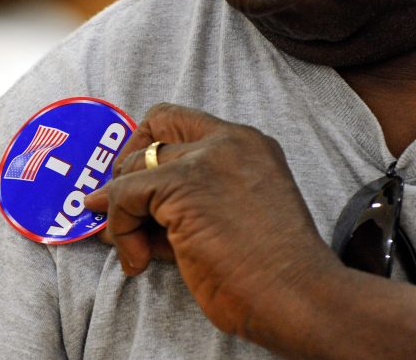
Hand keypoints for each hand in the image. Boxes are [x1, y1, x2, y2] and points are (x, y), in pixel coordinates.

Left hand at [84, 103, 337, 336]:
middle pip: (152, 133)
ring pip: (133, 168)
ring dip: (121, 212)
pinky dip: (121, 230)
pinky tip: (138, 260)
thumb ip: (185, 205)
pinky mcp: (182, 185)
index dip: (150, 145)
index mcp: (247, 144)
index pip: (181, 120)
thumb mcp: (230, 221)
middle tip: (122, 211)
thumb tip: (119, 211)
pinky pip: (124, 196)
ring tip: (134, 251)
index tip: (138, 179)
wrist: (297, 295)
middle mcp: (227, 141)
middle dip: (126, 171)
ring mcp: (205, 160)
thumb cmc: (271, 273)